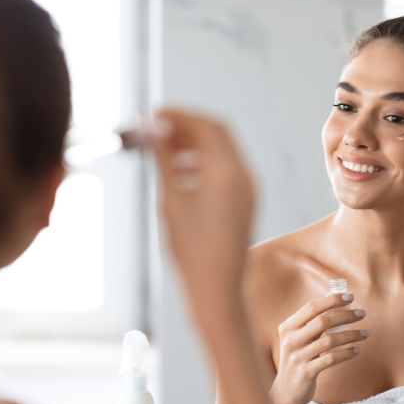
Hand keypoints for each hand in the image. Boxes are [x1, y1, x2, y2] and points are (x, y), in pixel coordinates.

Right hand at [150, 109, 254, 308]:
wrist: (218, 288)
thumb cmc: (192, 252)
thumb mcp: (171, 201)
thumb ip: (164, 161)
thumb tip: (154, 131)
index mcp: (226, 172)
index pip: (204, 125)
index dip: (177, 115)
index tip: (153, 114)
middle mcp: (244, 175)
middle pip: (216, 132)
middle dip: (186, 126)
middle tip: (157, 127)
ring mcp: (249, 188)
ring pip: (223, 149)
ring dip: (194, 142)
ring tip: (164, 149)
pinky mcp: (247, 200)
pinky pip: (228, 168)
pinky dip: (205, 160)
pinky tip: (181, 170)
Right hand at [270, 293, 368, 403]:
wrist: (286, 391)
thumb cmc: (298, 359)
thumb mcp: (298, 340)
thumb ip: (312, 325)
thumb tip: (339, 307)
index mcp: (288, 327)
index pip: (311, 307)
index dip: (332, 300)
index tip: (350, 297)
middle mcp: (290, 340)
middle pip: (322, 322)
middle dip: (345, 315)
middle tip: (362, 314)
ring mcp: (297, 357)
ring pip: (329, 340)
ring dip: (351, 335)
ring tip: (365, 333)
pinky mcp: (306, 372)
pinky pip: (331, 359)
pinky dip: (346, 353)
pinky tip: (357, 350)